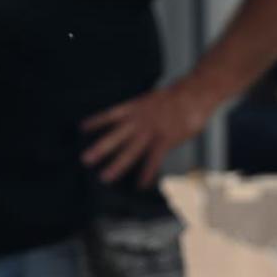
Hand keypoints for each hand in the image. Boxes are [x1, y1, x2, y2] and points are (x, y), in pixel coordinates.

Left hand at [82, 80, 215, 186]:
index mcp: (137, 107)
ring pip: (130, 150)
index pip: (112, 114)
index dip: (96, 121)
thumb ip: (144, 111)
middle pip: (116, 136)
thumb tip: (138, 120)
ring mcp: (152, 130)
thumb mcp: (155, 99)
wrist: (195, 92)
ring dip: (117, 165)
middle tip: (85, 159)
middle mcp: (140, 119)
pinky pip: (153, 159)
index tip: (81, 128)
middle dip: (100, 148)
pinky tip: (140, 184)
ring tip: (105, 177)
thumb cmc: (178, 97)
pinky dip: (147, 173)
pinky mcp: (166, 139)